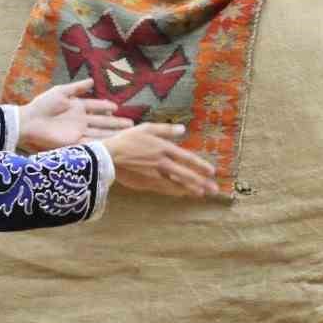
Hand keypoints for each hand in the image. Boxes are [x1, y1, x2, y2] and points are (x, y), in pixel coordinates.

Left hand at [19, 79, 132, 151]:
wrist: (29, 121)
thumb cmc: (42, 104)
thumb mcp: (61, 92)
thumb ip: (77, 88)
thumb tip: (92, 80)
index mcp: (78, 107)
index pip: (96, 106)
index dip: (106, 107)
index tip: (117, 107)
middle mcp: (81, 120)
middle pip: (102, 121)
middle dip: (116, 123)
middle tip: (131, 124)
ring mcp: (79, 131)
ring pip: (100, 132)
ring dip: (113, 133)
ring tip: (127, 133)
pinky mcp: (75, 142)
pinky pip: (92, 141)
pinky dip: (102, 142)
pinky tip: (113, 141)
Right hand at [104, 123, 219, 196]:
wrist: (107, 156)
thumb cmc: (127, 139)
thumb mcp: (147, 128)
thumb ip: (166, 129)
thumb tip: (183, 129)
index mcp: (163, 148)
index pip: (187, 158)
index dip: (200, 165)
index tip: (212, 171)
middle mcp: (162, 163)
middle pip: (185, 175)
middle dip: (201, 183)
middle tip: (214, 190)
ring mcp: (154, 176)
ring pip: (176, 184)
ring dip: (190, 190)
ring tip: (202, 194)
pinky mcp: (146, 184)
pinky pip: (164, 189)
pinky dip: (175, 192)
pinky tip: (182, 194)